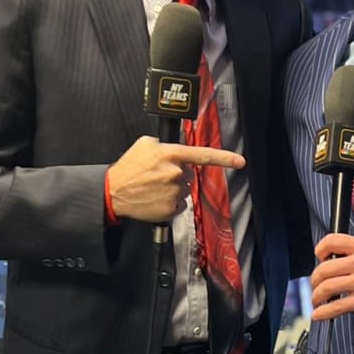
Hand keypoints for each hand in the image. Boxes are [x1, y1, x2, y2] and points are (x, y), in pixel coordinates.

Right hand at [107, 136, 243, 222]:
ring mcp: (174, 192)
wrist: (113, 192)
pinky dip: (169, 203)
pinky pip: (178, 205)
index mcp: (171, 155)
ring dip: (172, 189)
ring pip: (184, 190)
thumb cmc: (128, 168)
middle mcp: (176, 174)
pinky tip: (154, 198)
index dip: (225, 158)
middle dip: (178, 174)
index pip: (204, 155)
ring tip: (153, 187)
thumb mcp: (145, 144)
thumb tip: (175, 148)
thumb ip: (165, 144)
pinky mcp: (170, 209)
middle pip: (190, 175)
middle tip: (158, 176)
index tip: (240, 161)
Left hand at [309, 234, 353, 320]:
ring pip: (326, 288)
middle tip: (315, 286)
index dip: (320, 250)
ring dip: (316, 296)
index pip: (332, 241)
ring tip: (317, 300)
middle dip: (314, 280)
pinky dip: (323, 312)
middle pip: (323, 268)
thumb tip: (336, 261)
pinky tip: (320, 314)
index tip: (319, 258)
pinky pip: (336, 307)